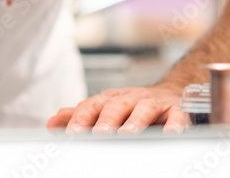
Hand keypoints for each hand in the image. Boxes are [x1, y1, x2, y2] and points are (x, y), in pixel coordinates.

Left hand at [46, 86, 186, 134]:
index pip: (91, 106)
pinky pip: (177, 115)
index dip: (80, 118)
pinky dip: (175, 124)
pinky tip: (170, 134)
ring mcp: (154, 102)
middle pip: (116, 105)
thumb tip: (52, 123)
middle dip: (107, 119)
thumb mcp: (105, 109)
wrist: (170, 94)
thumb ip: (79, 116)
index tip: (71, 133)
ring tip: (127, 134)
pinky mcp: (176, 110)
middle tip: (98, 133)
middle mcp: (131, 98)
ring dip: (136, 121)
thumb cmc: (133, 107)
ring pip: (144, 108)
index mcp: (110, 99)